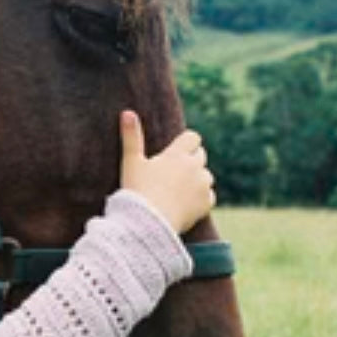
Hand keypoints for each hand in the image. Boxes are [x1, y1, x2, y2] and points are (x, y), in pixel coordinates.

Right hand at [119, 111, 215, 234]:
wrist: (147, 224)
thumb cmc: (137, 192)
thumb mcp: (131, 163)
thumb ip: (131, 137)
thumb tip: (127, 112)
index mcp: (177, 155)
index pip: (193, 137)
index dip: (186, 143)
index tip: (176, 152)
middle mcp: (194, 167)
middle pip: (201, 156)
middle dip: (192, 161)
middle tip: (174, 173)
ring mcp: (202, 185)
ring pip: (207, 176)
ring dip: (197, 180)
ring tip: (179, 190)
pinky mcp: (206, 204)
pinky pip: (209, 197)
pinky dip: (201, 199)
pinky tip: (186, 205)